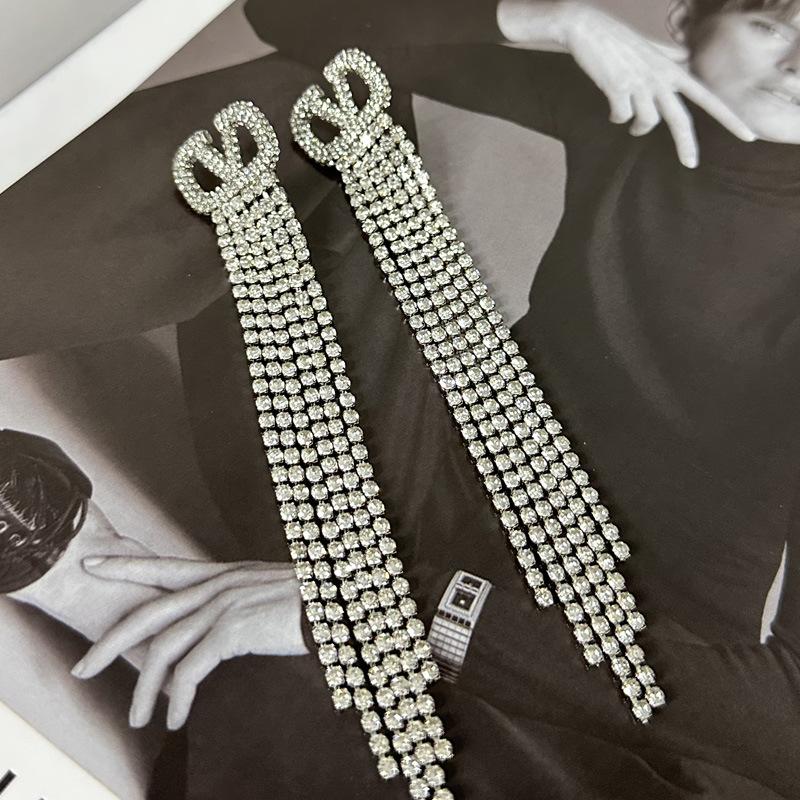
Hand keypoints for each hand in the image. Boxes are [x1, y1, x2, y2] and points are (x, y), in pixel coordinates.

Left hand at [70, 556, 307, 729]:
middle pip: (148, 612)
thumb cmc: (311, 602)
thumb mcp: (266, 594)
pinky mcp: (233, 628)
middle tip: (83, 669)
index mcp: (222, 574)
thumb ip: (236, 603)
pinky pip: (190, 670)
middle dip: (110, 641)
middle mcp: (217, 584)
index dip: (126, 566)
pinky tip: (176, 718)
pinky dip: (177, 699)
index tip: (93, 564)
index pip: (164, 566)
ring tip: (137, 718)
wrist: (340, 602)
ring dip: (143, 689)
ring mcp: (223, 604)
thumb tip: (217, 629)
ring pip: (163, 648)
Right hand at [563, 4, 755, 166]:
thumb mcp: (652, 47)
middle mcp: (661, 77)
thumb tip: (686, 59)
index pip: (707, 97)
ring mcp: (640, 82)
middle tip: (691, 164)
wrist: (588, 29)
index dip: (728, 118)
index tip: (747, 135)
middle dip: (686, 144)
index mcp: (673, 69)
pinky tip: (613, 113)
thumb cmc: (619, 39)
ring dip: (636, 127)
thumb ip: (671, 55)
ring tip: (630, 125)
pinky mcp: (618, 87)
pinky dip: (617, 118)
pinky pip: (622, 116)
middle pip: (679, 118)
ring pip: (646, 121)